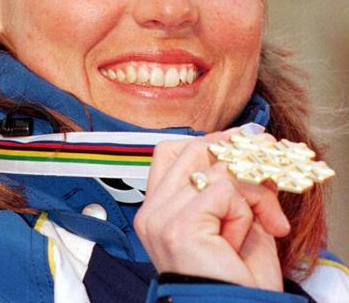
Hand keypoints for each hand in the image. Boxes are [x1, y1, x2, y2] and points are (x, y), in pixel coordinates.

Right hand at [134, 129, 289, 290]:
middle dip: (236, 152)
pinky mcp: (179, 225)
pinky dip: (243, 212)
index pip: (171, 152)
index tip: (241, 140)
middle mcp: (153, 212)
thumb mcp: (238, 217)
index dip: (208, 140)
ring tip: (263, 223)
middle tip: (267, 162)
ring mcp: (161, 218)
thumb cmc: (238, 279)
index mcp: (158, 210)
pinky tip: (239, 241)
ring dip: (250, 193)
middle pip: (192, 150)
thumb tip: (252, 139)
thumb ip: (235, 181)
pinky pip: (224, 190)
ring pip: (215, 167)